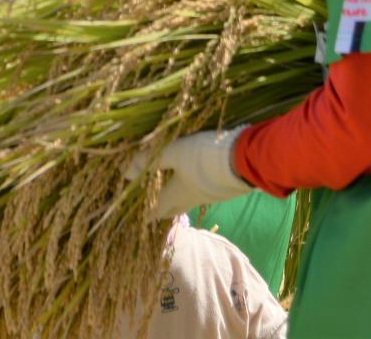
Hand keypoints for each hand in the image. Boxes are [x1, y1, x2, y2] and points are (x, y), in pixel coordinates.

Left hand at [127, 127, 251, 219]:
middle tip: (152, 209)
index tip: (137, 218)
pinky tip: (197, 180)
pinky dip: (195, 190)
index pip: (155, 208)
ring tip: (172, 193)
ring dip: (178, 199)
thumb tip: (125, 173)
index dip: (145, 213)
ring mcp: (211, 196)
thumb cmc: (204, 156)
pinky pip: (204, 193)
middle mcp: (192, 199)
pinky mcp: (225, 189)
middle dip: (161, 210)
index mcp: (177, 194)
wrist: (245, 160)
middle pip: (173, 209)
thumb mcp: (173, 152)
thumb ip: (150, 161)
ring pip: (189, 201)